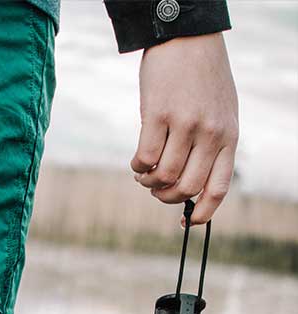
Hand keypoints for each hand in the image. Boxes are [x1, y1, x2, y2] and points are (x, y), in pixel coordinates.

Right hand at [131, 32, 238, 224]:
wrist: (187, 38)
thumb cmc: (202, 81)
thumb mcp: (221, 114)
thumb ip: (211, 147)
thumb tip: (190, 185)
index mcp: (228, 137)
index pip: (218, 188)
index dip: (203, 213)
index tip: (188, 223)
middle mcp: (210, 133)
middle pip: (187, 187)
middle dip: (166, 198)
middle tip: (156, 190)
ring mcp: (185, 124)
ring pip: (164, 175)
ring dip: (148, 182)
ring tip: (143, 175)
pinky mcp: (159, 114)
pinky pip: (145, 156)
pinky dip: (137, 166)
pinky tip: (137, 161)